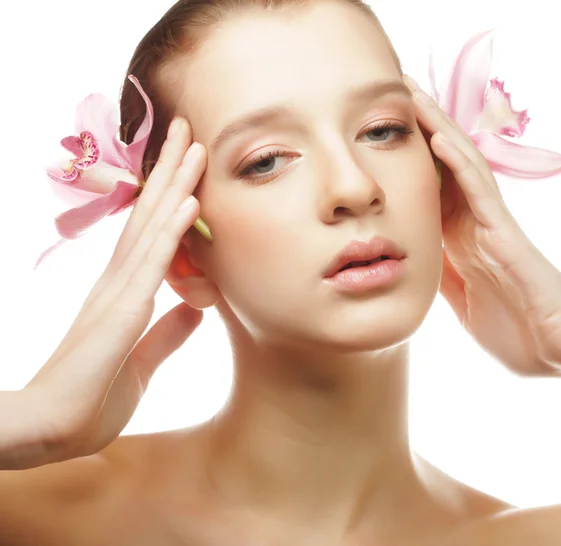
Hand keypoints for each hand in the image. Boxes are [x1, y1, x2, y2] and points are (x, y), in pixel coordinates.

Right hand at [1, 118, 206, 469]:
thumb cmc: (91, 399)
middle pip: (150, 215)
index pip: (152, 234)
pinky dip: (173, 228)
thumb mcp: (144, 362)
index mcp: (124, 292)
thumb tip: (197, 307)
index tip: (188, 165)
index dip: (170, 197)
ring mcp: (117, 290)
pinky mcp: (120, 308)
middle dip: (171, 172)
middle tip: (189, 130)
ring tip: (193, 144)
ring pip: (152, 226)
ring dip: (175, 183)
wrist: (53, 430)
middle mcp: (118, 280)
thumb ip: (169, 334)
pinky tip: (189, 200)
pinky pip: (152, 261)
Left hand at [404, 75, 560, 380]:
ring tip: (412, 96)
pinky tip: (438, 136)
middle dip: (420, 130)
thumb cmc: (515, 329)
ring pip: (462, 166)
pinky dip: (458, 162)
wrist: (557, 351)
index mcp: (458, 240)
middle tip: (392, 95)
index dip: (407, 159)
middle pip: (444, 166)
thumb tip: (413, 261)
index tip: (379, 134)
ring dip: (437, 129)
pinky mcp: (504, 233)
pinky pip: (479, 190)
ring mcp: (490, 224)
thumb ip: (441, 275)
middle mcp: (473, 223)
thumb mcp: (460, 300)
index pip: (429, 189)